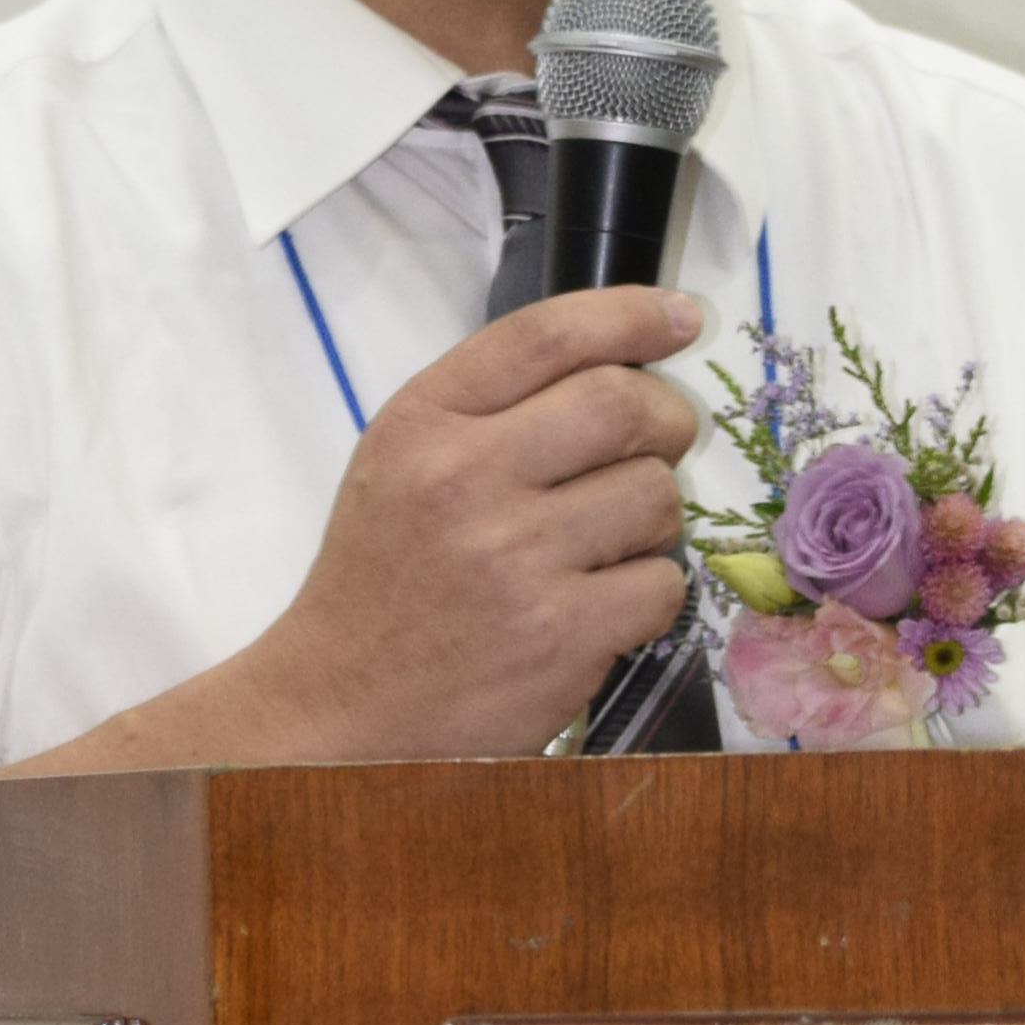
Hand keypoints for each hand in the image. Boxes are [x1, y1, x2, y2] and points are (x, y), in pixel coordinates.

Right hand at [242, 283, 709, 757]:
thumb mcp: (405, 461)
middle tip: (658, 442)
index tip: (680, 318)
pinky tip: (597, 603)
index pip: (547, 335)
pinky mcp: (563, 637)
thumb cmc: (387, 578)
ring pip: (657, 495)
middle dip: (667, 418)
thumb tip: (628, 356)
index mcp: (424, 423)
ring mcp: (518, 561)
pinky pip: (662, 584)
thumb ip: (496, 404)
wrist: (344, 709)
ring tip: (601, 542)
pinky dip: (647, 592)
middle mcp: (467, 480)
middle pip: (624, 403)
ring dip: (651, 515)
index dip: (632, 315)